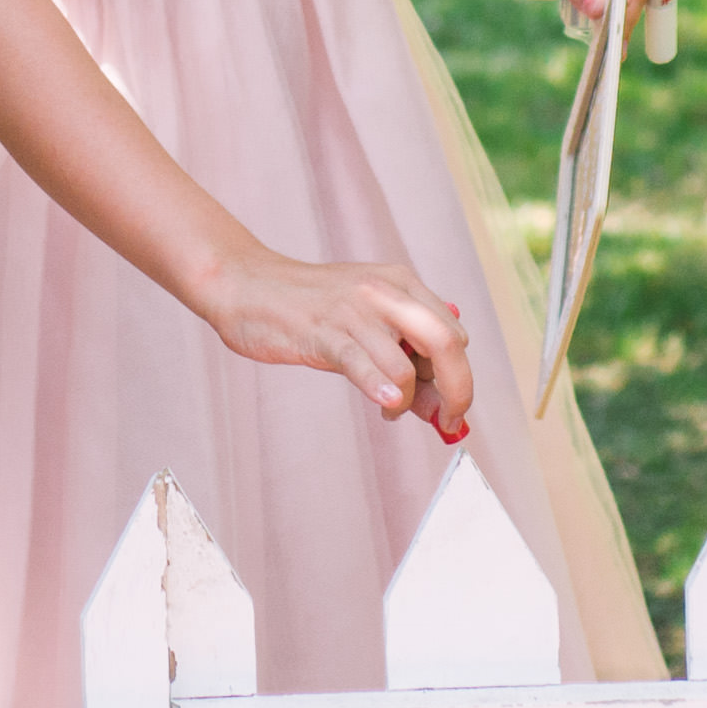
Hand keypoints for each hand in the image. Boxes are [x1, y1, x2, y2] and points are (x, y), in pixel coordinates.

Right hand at [194, 246, 477, 441]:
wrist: (247, 286)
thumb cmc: (308, 311)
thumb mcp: (364, 327)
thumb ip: (403, 359)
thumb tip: (439, 411)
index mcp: (402, 285)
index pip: (454, 335)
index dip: (459, 377)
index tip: (447, 407)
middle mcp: (385, 292)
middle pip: (446, 344)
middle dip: (457, 391)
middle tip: (447, 422)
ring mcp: (354, 310)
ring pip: (406, 364)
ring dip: (406, 401)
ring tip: (387, 408)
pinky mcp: (323, 331)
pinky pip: (362, 362)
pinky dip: (381, 388)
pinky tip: (384, 404)